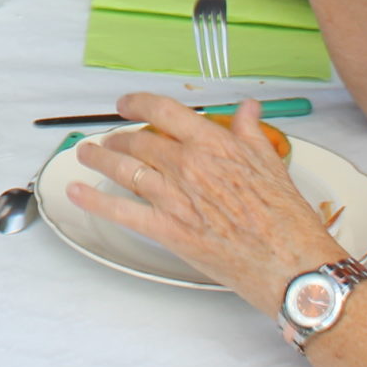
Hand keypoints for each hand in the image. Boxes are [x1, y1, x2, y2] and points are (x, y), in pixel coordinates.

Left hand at [66, 93, 344, 312]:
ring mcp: (175, 197)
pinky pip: (121, 211)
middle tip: (109, 141)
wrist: (290, 263)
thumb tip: (248, 109)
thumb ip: (251, 133)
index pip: (164, 111)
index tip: (126, 104)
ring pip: (124, 170)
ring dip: (99, 160)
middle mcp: (189, 165)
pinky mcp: (168, 230)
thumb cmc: (286, 219)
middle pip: (138, 141)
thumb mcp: (271, 164)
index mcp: (214, 144)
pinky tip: (76, 192)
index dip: (138, 103)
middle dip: (118, 139)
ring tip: (88, 155)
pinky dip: (94, 201)